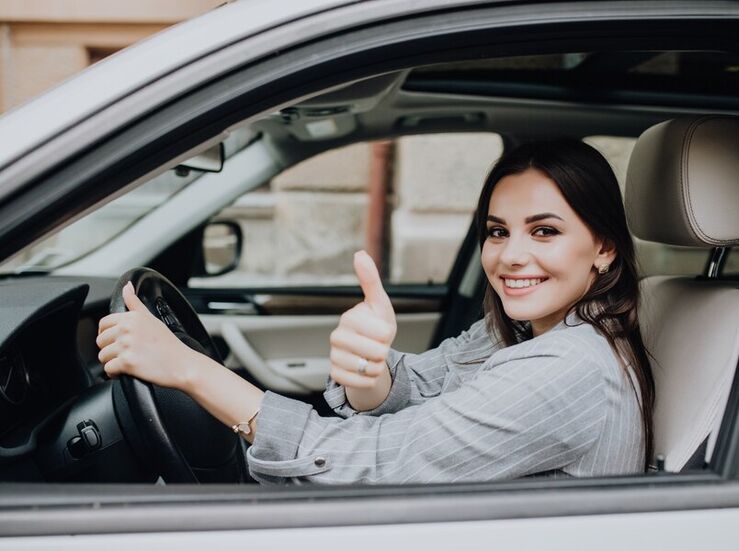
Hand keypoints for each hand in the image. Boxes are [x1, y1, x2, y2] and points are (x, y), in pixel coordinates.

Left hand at [96, 282, 201, 390]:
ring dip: (112, 362)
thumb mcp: (152, 318)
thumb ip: (134, 302)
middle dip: (110, 349)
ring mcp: (126, 345)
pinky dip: (115, 373)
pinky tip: (126, 371)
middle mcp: (127, 329)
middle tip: (126, 353)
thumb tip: (127, 287)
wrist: (182, 364)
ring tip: (128, 362)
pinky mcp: (126, 362)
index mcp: (132, 317)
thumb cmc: (169, 345)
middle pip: (100, 341)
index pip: (103, 324)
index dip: (107, 334)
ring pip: (102, 356)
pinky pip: (108, 369)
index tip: (116, 340)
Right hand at [329, 250, 396, 389]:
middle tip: (377, 346)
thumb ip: (371, 279)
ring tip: (371, 358)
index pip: (382, 332)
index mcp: (348, 318)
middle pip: (377, 352)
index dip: (388, 333)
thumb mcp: (379, 303)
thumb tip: (359, 253)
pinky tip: (364, 371)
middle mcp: (336, 336)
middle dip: (385, 352)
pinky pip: (361, 383)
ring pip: (369, 369)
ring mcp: (333, 356)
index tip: (381, 330)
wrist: (369, 353)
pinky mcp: (335, 375)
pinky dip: (369, 381)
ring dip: (378, 367)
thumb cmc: (376, 325)